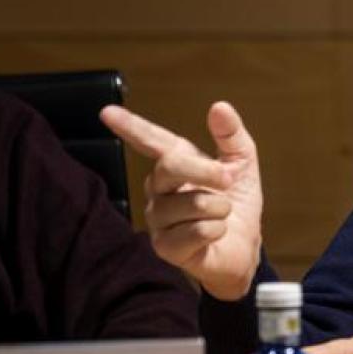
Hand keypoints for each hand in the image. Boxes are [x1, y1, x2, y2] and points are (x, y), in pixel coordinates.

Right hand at [100, 101, 262, 300]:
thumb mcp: (242, 163)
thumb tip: (219, 107)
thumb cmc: (238, 203)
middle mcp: (159, 190)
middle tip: (228, 179)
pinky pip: (195, 231)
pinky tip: (215, 233)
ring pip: (190, 203)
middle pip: (169, 167)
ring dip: (219, 207)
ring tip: (223, 214)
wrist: (245, 247)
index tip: (107, 112)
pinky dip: (216, 229)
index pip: (151, 141)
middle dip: (205, 171)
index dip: (130, 126)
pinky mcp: (165, 247)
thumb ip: (231, 135)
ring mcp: (158, 219)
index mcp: (176, 165)